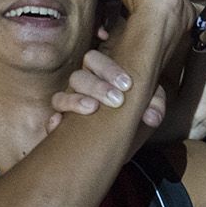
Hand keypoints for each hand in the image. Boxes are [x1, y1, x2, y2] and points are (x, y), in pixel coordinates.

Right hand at [48, 51, 166, 129]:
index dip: (109, 68)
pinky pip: (51, 121)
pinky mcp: (61, 128)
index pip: (94, 60)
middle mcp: (81, 88)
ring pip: (61, 97)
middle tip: (117, 99)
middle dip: (97, 85)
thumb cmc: (134, 117)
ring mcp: (69, 107)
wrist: (120, 146)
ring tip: (92, 108)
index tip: (127, 84)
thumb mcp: (148, 107)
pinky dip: (53, 122)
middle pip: (79, 76)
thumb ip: (154, 105)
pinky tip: (60, 124)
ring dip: (75, 100)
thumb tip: (152, 117)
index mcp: (99, 76)